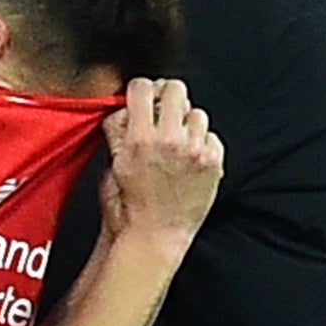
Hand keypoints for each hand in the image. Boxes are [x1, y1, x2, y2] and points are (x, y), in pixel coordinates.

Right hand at [100, 79, 223, 249]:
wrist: (153, 237)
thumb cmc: (128, 208)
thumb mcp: (112, 164)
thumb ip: (119, 132)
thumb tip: (126, 109)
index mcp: (140, 138)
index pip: (143, 87)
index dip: (140, 91)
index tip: (141, 99)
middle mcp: (170, 140)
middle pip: (175, 89)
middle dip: (166, 98)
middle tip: (161, 115)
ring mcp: (195, 151)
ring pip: (197, 113)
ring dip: (186, 123)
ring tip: (176, 143)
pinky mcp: (213, 163)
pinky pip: (212, 136)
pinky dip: (202, 143)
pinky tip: (189, 159)